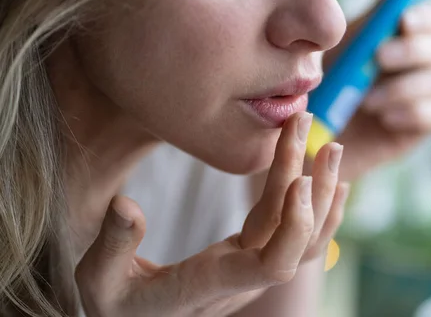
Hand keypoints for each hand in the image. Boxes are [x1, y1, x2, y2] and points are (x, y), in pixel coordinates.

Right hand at [76, 112, 348, 316]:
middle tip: (318, 132)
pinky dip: (314, 207)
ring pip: (303, 237)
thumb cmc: (116, 307)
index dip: (295, 225)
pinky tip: (325, 181)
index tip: (301, 179)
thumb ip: (112, 247)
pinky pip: (293, 235)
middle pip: (295, 238)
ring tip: (331, 148)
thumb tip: (127, 205)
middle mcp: (241, 278)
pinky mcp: (248, 258)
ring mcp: (249, 269)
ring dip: (321, 192)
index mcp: (210, 283)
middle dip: (312, 185)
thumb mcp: (99, 283)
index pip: (273, 264)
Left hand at [325, 3, 430, 181]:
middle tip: (379, 57)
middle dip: (411, 50)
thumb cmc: (323, 88)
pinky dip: (410, 113)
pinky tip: (384, 118)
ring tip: (366, 101)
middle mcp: (418, 63)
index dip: (421, 16)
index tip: (403, 20)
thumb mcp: (336, 55)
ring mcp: (422, 95)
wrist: (314, 139)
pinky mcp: (421, 125)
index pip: (426, 19)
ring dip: (403, 86)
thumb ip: (362, 28)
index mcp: (398, 39)